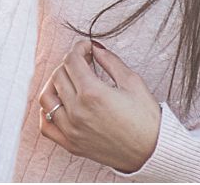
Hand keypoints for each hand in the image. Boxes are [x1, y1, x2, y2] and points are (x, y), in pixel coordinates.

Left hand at [37, 40, 161, 173]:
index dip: (79, 48)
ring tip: (69, 81)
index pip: (72, 60)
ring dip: (55, 84)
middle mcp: (77, 111)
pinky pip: (46, 126)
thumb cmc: (146, 119)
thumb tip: (95, 48)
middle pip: (58, 75)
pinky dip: (47, 113)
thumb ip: (110, 61)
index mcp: (92, 93)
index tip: (86, 48)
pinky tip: (59, 105)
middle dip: (70, 63)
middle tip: (83, 62)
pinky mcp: (71, 144)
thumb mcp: (132, 82)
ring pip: (47, 98)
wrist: (153, 152)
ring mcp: (71, 130)